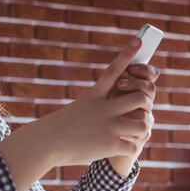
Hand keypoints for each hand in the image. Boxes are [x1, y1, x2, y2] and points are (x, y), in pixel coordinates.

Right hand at [0, 37, 150, 190]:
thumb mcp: (76, 111)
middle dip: (145, 104)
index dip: (127, 55)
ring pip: (142, 123)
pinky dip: (130, 149)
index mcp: (93, 96)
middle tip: (141, 111)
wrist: (44, 143)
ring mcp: (108, 126)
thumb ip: (96, 109)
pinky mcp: (109, 144)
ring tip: (133, 134)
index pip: (114, 71)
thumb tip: (116, 112)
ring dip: (141, 129)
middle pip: (140, 97)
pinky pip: (133, 147)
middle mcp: (103, 108)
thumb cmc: (58, 129)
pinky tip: (121, 149)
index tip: (138, 41)